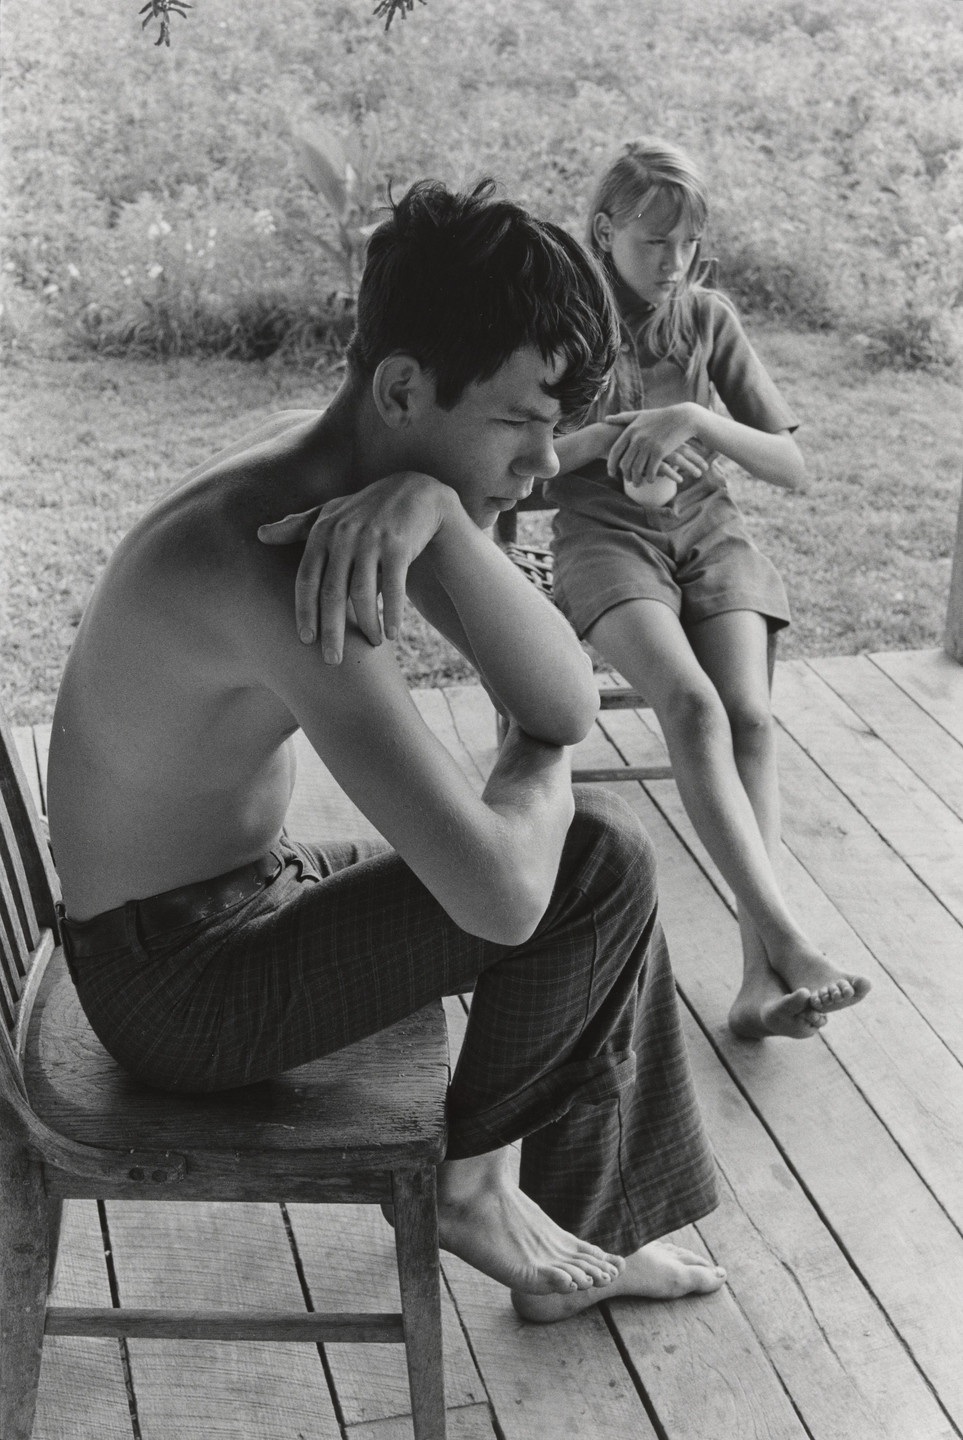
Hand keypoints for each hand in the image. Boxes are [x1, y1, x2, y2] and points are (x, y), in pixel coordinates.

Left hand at [257, 472, 450, 662]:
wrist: (414, 491)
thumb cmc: (365, 509)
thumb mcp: (330, 513)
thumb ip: (296, 527)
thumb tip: (259, 534)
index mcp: (323, 531)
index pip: (307, 579)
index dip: (305, 611)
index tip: (306, 640)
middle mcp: (344, 534)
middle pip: (332, 592)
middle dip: (332, 630)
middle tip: (332, 660)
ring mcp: (372, 539)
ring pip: (363, 593)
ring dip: (368, 624)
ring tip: (373, 644)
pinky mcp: (399, 545)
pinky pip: (393, 586)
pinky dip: (392, 612)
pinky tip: (392, 633)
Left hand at [605, 405, 705, 488]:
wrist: (684, 418)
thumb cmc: (661, 416)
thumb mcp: (641, 415)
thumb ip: (623, 418)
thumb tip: (606, 419)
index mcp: (631, 430)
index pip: (615, 452)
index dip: (611, 465)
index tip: (611, 473)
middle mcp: (638, 438)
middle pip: (625, 463)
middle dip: (625, 475)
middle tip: (628, 481)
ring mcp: (649, 445)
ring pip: (637, 470)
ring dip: (636, 480)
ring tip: (638, 484)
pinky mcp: (660, 452)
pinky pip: (650, 471)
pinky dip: (649, 478)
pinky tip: (650, 480)